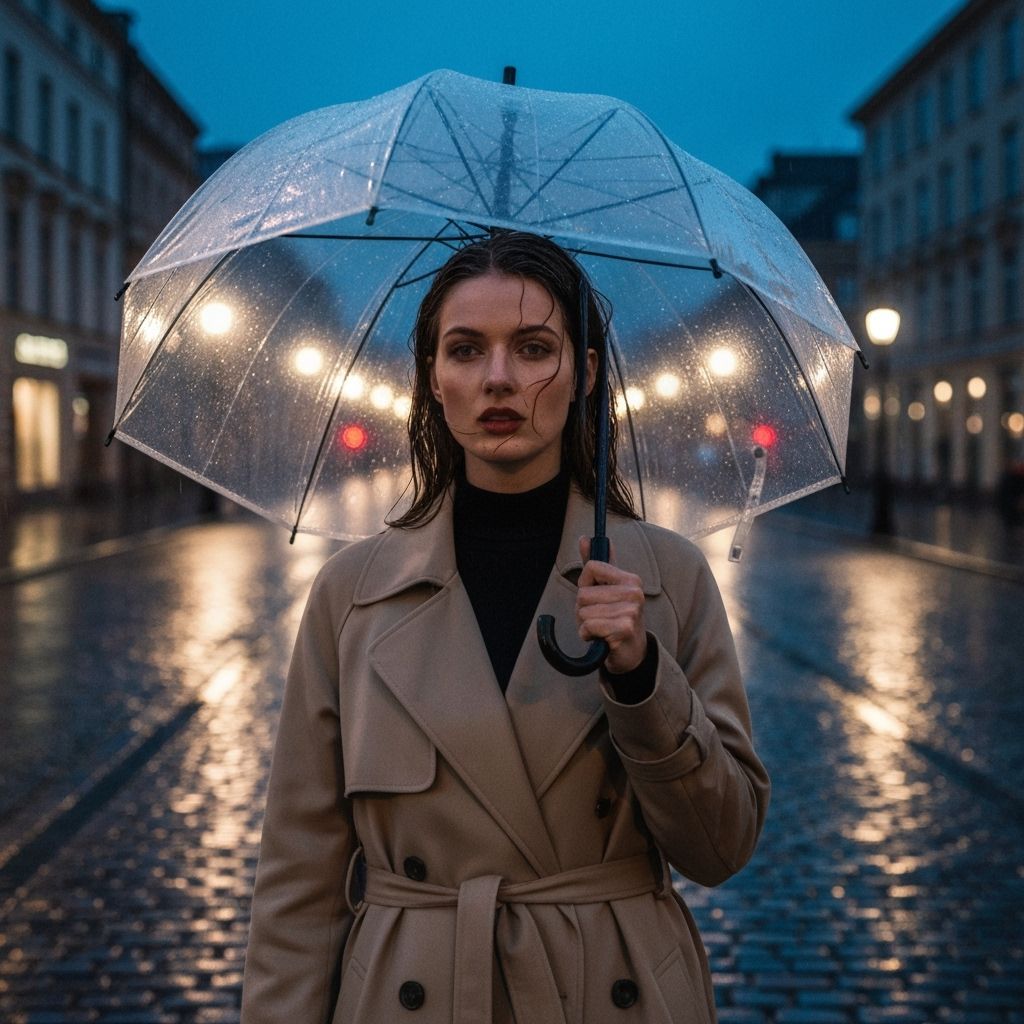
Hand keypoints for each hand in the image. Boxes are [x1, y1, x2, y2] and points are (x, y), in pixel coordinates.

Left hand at [576, 537, 646, 674]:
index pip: (591, 567)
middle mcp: (634, 592)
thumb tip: (584, 538)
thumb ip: (594, 565)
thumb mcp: (605, 590)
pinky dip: (587, 635)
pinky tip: (601, 638)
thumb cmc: (614, 619)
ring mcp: (631, 611)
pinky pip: (587, 626)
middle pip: (583, 592)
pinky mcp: (624, 628)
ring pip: (583, 612)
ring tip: (601, 629)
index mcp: (630, 579)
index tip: (595, 596)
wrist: (631, 653)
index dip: (585, 584)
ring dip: (585, 624)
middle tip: (599, 618)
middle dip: (583, 609)